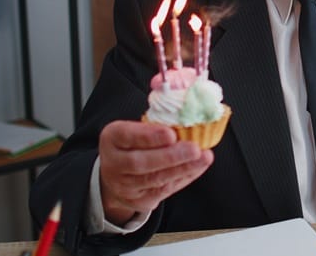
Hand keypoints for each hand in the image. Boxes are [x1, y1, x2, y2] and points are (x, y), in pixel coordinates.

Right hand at [98, 120, 213, 225]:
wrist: (117, 176)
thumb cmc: (134, 144)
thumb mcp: (136, 128)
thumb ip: (156, 123)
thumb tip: (187, 114)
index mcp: (112, 138)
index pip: (126, 136)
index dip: (149, 136)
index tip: (170, 134)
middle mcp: (113, 163)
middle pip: (140, 163)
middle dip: (170, 156)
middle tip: (194, 149)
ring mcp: (124, 186)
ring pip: (154, 179)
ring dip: (183, 168)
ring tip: (203, 158)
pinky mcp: (138, 201)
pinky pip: (164, 190)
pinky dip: (185, 177)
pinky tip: (198, 167)